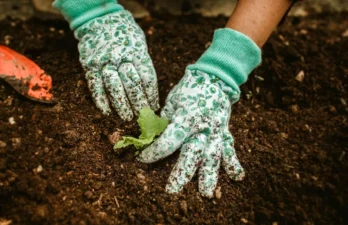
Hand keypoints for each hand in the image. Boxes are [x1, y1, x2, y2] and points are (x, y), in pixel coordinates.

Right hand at [76, 10, 158, 120]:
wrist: (99, 18)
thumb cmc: (125, 34)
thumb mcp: (139, 44)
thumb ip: (142, 64)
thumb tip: (149, 91)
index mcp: (137, 51)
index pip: (147, 77)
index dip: (151, 95)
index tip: (154, 107)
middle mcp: (120, 57)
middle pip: (132, 84)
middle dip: (138, 103)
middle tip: (142, 116)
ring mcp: (104, 62)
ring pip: (114, 87)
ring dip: (121, 105)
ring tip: (127, 117)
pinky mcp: (90, 66)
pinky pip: (95, 86)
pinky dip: (101, 101)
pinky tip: (107, 112)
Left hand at [137, 69, 244, 197]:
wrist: (214, 78)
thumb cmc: (188, 90)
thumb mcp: (171, 102)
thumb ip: (164, 122)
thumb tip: (151, 139)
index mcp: (186, 118)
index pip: (169, 140)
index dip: (154, 152)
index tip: (141, 159)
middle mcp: (202, 127)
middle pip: (192, 153)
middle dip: (182, 173)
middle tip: (172, 191)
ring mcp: (216, 131)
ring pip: (213, 156)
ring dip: (209, 176)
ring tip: (206, 194)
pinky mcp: (225, 132)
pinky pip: (230, 149)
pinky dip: (234, 163)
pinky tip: (238, 178)